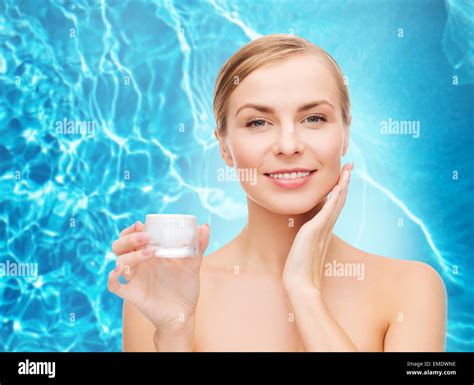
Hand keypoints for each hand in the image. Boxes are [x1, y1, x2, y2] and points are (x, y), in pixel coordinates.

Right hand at [107, 220, 209, 332]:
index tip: (142, 224)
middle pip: (120, 245)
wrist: (184, 313)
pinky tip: (119, 270)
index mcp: (148, 254)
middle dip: (129, 238)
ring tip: (151, 252)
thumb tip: (204, 226)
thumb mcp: (193, 264)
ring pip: (119, 261)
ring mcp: (134, 279)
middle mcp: (138, 264)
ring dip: (132, 254)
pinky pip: (113, 285)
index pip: (131, 236)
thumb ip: (199, 245)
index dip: (132, 229)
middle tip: (146, 237)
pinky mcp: (132, 294)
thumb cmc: (185, 287)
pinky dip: (112, 277)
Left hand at [282, 163, 352, 292]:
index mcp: (323, 230)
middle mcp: (326, 228)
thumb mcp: (303, 248)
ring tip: (348, 170)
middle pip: (339, 200)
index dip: (340, 190)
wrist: (300, 284)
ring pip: (336, 203)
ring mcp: (322, 229)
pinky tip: (338, 186)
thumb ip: (306, 239)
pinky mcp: (314, 231)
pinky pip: (327, 211)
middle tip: (350, 167)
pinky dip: (334, 198)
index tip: (343, 176)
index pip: (334, 205)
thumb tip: (304, 234)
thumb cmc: (299, 269)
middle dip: (344, 182)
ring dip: (342, 185)